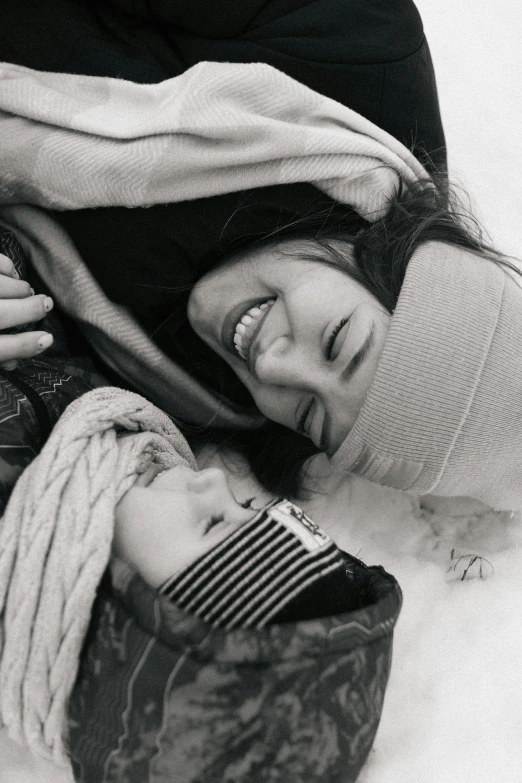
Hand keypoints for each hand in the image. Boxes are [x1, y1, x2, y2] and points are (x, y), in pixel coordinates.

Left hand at [0, 253, 53, 370]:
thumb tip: (14, 363)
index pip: (2, 349)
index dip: (26, 346)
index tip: (48, 339)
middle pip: (2, 314)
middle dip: (30, 310)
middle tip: (45, 304)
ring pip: (3, 287)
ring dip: (19, 288)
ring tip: (25, 291)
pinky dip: (8, 267)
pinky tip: (12, 274)